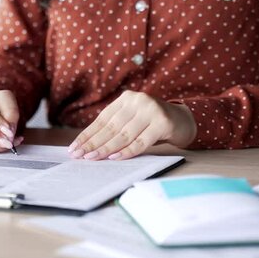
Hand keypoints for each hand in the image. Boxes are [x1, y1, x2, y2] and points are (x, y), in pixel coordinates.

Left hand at [68, 91, 195, 159]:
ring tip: (92, 158)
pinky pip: (140, 141)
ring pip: (123, 135)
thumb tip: (88, 147)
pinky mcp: (162, 122)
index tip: (75, 147)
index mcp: (126, 99)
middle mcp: (138, 101)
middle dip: (93, 143)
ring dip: (106, 149)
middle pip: (111, 127)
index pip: (102, 119)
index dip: (88, 134)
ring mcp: (151, 110)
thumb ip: (115, 129)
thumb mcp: (132, 121)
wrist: (183, 120)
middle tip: (79, 155)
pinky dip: (126, 151)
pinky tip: (114, 158)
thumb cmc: (152, 124)